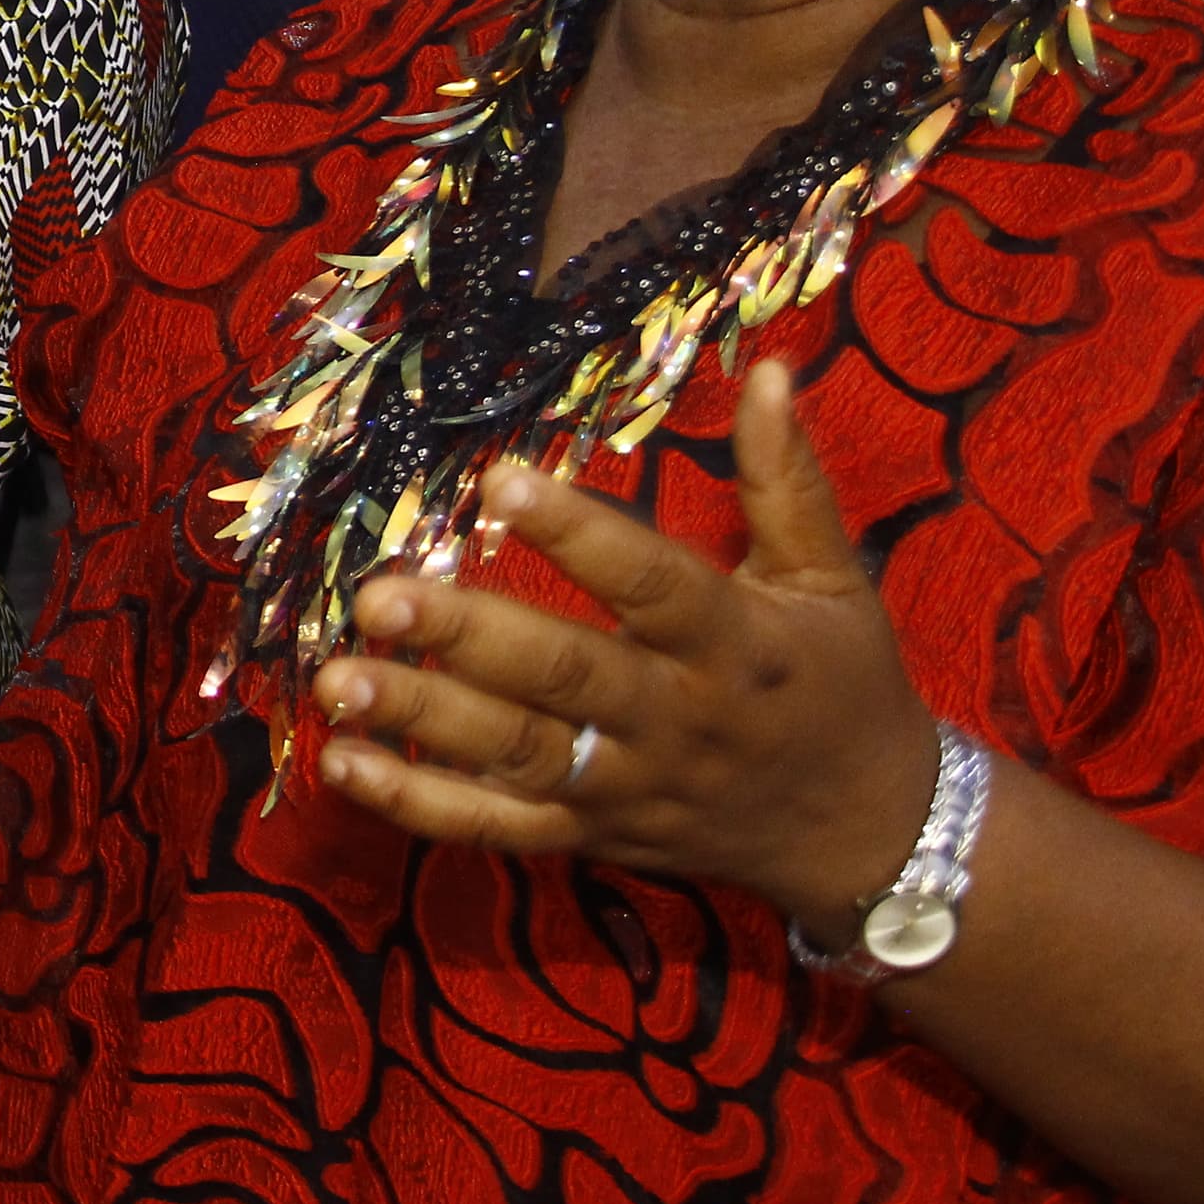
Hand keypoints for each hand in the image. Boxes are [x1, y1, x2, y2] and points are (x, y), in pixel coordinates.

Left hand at [312, 362, 944, 943]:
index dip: (578, 535)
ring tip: (335, 679)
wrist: (868, 836)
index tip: (500, 479)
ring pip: (515, 755)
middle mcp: (673, 719)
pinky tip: (342, 763)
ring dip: (421, 718)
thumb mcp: (831, 580)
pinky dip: (417, 803)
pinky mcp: (589, 836)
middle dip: (467, 639)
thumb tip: (766, 367)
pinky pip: (496, 827)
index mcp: (734, 644)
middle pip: (564, 678)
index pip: (653, 584)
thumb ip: (786, 478)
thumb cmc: (841, 686)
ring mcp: (624, 786)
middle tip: (379, 598)